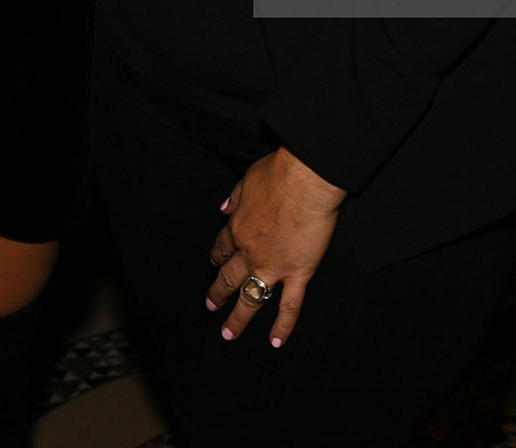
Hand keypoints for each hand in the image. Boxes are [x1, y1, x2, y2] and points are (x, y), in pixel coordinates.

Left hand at [205, 148, 346, 347]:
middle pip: (229, 277)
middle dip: (218, 293)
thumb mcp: (247, 180)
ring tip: (228, 334)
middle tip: (211, 306)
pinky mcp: (298, 273)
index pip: (222, 247)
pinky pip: (288, 306)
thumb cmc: (279, 174)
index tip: (214, 263)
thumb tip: (222, 209)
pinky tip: (275, 342)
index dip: (217, 257)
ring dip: (238, 318)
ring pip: (251, 298)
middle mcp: (249, 251)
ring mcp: (273, 266)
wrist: (305, 179)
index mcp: (237, 227)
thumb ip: (234, 198)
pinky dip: (282, 326)